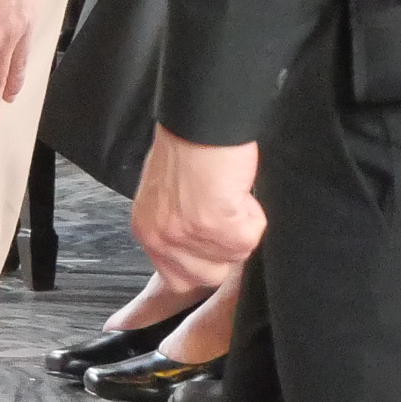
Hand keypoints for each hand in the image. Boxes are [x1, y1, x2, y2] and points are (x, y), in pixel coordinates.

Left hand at [132, 124, 266, 288]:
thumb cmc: (188, 145)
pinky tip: (238, 190)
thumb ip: (177, 225)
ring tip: (230, 193)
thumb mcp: (166, 195)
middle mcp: (162, 238)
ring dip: (242, 226)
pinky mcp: (217, 225)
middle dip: (225, 249)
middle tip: (226, 214)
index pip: (178, 279)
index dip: (205, 262)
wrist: (202, 123)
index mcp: (147, 231)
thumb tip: (202, 239)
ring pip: (234, 255)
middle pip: (208, 276)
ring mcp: (188, 234)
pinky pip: (251, 237)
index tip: (215, 241)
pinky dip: (253, 214)